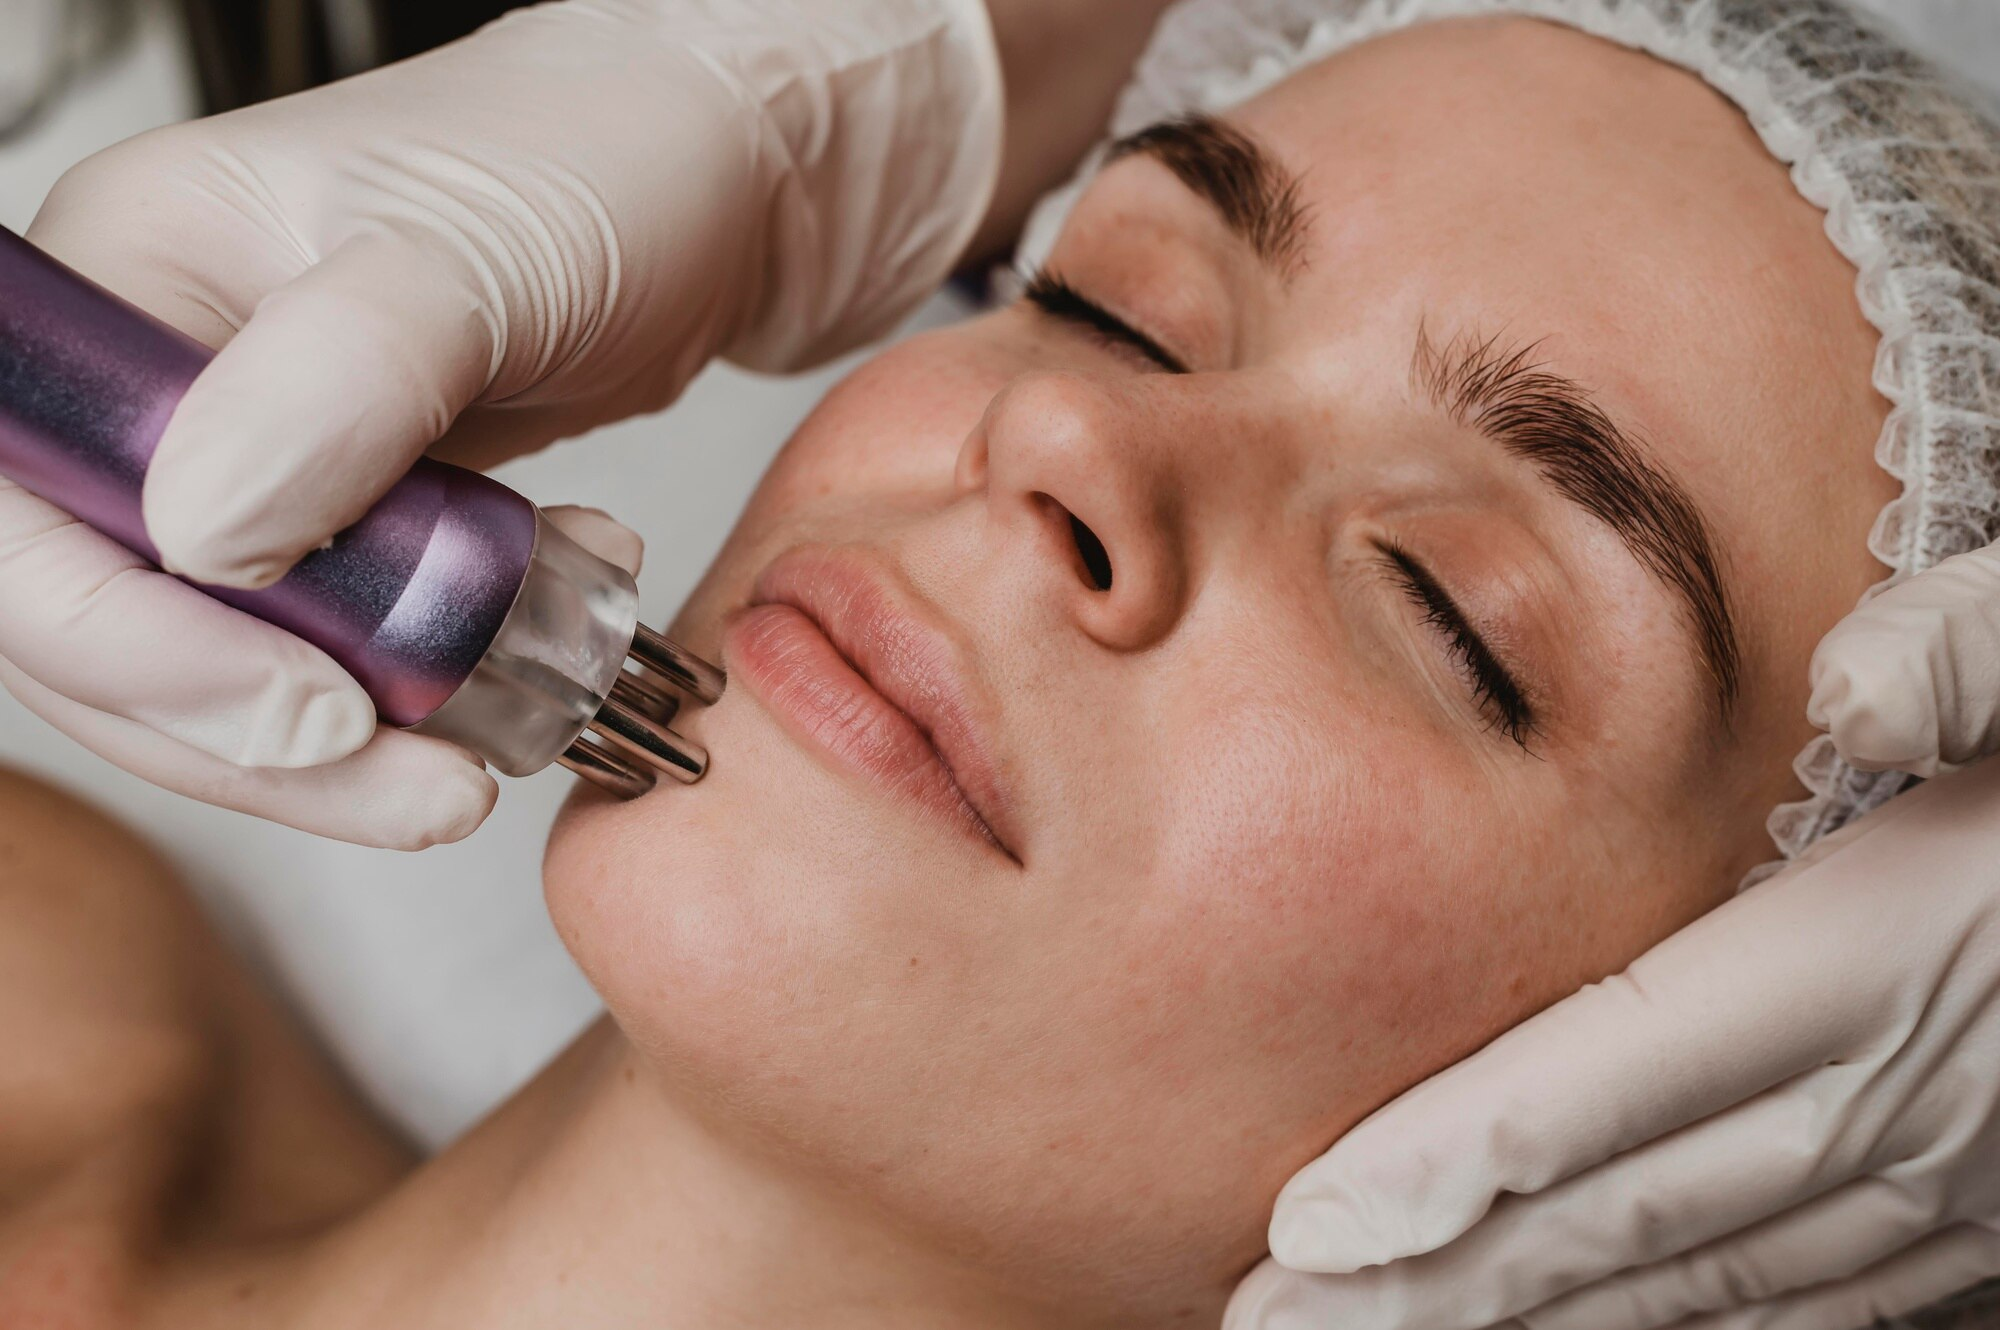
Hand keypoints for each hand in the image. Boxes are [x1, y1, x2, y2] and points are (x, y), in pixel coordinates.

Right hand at [0, 0, 1000, 845]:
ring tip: (502, 736)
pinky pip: (337, 653)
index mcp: (132, 272)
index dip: (133, 646)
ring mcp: (250, 456)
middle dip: (262, 740)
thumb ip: (344, 372)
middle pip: (109, 625)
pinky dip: (432, 687)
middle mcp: (165, 375)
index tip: (312, 711)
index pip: (30, 512)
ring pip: (227, 666)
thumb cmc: (602, 167)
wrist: (711, 190)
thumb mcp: (481, 250)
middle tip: (430, 786)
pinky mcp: (342, 518)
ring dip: (360, 743)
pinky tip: (538, 636)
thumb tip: (206, 527)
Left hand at [1230, 539, 1999, 1329]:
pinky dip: (1673, 1329)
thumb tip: (1856, 682)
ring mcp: (1934, 1176)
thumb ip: (1978, 659)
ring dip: (1522, 1324)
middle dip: (1432, 1282)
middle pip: (1612, 1212)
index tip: (1313, 1222)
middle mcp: (1885, 1094)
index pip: (1613, 1077)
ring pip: (1689, 1280)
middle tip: (1270, 1325)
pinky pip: (1802, 1300)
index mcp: (1874, 954)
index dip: (1453, 1159)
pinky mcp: (1974, 1211)